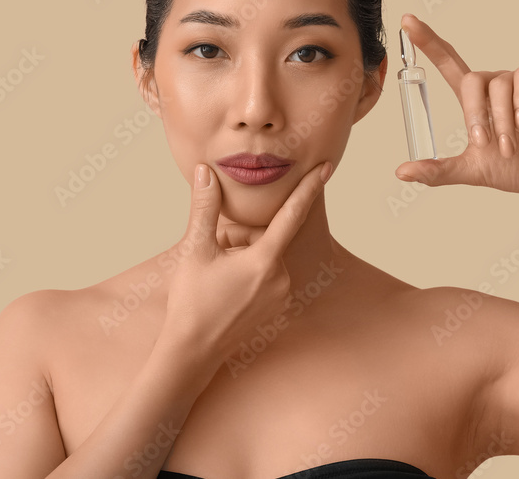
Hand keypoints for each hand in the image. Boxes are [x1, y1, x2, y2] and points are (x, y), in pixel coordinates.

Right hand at [160, 161, 331, 360]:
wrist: (192, 351)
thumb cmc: (192, 301)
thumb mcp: (195, 250)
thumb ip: (205, 207)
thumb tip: (205, 172)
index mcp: (264, 261)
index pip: (292, 215)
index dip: (309, 189)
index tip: (326, 168)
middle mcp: (280, 279)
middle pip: (264, 238)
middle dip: (238, 237)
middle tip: (211, 252)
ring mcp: (280, 296)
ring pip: (264, 257)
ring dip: (241, 255)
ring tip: (214, 273)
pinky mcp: (275, 308)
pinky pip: (265, 276)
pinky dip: (247, 272)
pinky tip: (225, 287)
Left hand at [394, 14, 518, 204]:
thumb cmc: (518, 170)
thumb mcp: (472, 170)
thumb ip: (437, 170)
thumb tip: (401, 172)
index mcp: (476, 100)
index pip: (447, 63)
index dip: (428, 42)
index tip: (407, 20)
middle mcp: (496, 84)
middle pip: (470, 78)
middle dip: (474, 113)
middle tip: (483, 142)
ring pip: (498, 85)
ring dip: (501, 119)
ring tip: (510, 145)